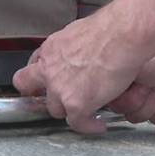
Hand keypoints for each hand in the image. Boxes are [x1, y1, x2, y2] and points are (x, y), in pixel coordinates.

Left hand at [13, 13, 148, 133]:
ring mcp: (60, 89)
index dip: (38, 76)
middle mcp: (50, 69)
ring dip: (70, 110)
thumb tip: (80, 51)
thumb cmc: (111, 28)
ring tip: (85, 110)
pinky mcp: (76, 104)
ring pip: (55, 109)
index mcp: (51, 49)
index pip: (33, 66)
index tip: (43, 82)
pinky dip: (88, 126)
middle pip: (31, 89)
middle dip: (42, 95)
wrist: (123, 35)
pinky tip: (98, 124)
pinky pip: (77, 124)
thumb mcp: (81, 31)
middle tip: (56, 100)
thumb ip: (73, 46)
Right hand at [108, 40, 154, 125]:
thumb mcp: (128, 63)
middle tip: (145, 84)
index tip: (123, 89)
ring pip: (137, 116)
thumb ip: (106, 77)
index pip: (104, 96)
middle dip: (135, 99)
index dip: (115, 97)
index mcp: (115, 69)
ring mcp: (147, 94)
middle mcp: (129, 82)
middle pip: (120, 110)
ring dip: (151, 102)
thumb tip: (95, 93)